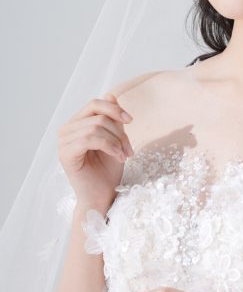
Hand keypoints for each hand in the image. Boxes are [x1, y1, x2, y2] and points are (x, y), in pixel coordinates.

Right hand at [58, 91, 133, 208]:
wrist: (102, 197)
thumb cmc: (108, 172)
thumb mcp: (116, 140)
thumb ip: (112, 119)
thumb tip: (110, 94)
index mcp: (77, 124)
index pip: (94, 104)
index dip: (114, 109)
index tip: (131, 121)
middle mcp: (67, 130)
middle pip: (97, 115)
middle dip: (119, 131)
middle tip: (129, 149)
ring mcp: (63, 141)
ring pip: (95, 127)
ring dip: (116, 141)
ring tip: (124, 155)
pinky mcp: (65, 153)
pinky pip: (89, 139)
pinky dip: (109, 146)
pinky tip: (118, 157)